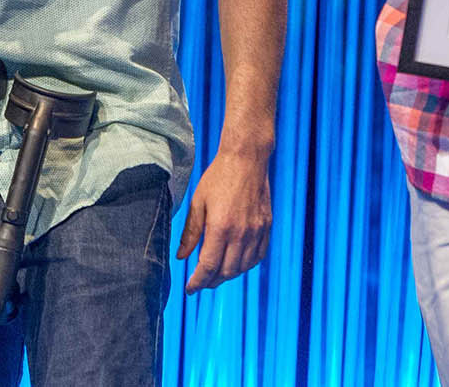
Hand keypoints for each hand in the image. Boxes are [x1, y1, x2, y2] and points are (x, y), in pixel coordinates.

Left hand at [176, 150, 271, 292]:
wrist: (246, 159)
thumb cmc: (218, 177)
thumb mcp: (197, 202)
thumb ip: (190, 233)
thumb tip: (181, 256)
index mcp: (220, 228)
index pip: (208, 266)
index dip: (198, 282)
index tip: (190, 289)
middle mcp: (241, 234)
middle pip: (227, 272)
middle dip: (211, 282)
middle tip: (201, 282)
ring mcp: (256, 232)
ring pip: (243, 267)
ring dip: (228, 275)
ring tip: (216, 274)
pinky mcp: (266, 227)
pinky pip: (258, 256)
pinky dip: (246, 265)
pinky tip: (236, 262)